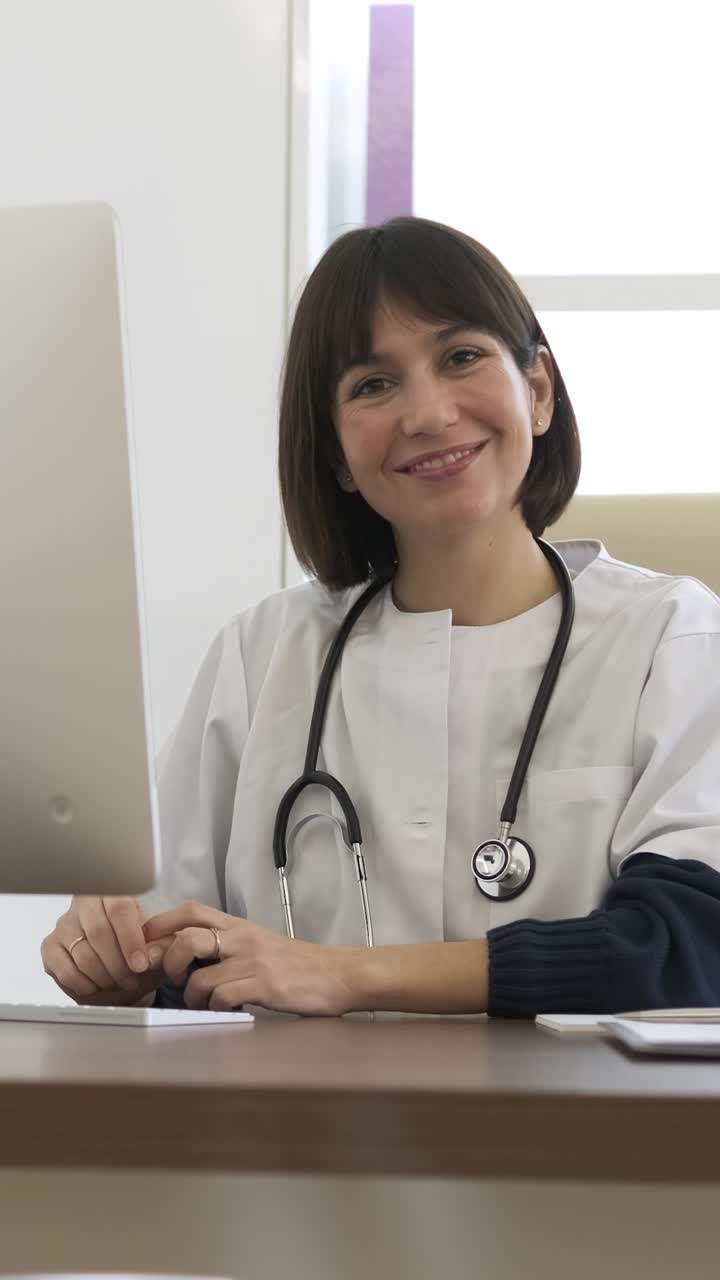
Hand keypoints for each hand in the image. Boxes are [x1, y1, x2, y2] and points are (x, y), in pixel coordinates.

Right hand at [41, 896, 173, 1005]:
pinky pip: (66, 971)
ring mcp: (64, 924)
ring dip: (104, 976)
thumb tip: (150, 956)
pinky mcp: (50, 947)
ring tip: (118, 983)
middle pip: (98, 931)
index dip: (131, 939)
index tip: (140, 965)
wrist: (123, 969)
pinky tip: (98, 986)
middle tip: (131, 979)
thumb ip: (160, 946)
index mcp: (114, 892)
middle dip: (118, 963)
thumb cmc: (141, 951)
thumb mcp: (158, 945)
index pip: (119, 908)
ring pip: (82, 953)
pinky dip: (86, 985)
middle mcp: (85, 904)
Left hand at [143, 902, 359, 1015]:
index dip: (160, 924)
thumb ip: (224, 946)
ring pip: (200, 975)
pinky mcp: (265, 985)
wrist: (337, 975)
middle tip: (172, 977)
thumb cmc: (296, 965)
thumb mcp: (257, 946)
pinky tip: (227, 1010)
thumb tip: (180, 955)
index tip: (145, 943)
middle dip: (168, 959)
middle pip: (187, 936)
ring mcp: (253, 961)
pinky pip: (223, 997)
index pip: (190, 911)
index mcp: (238, 926)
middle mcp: (243, 938)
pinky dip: (216, 1008)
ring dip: (192, 996)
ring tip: (202, 1004)